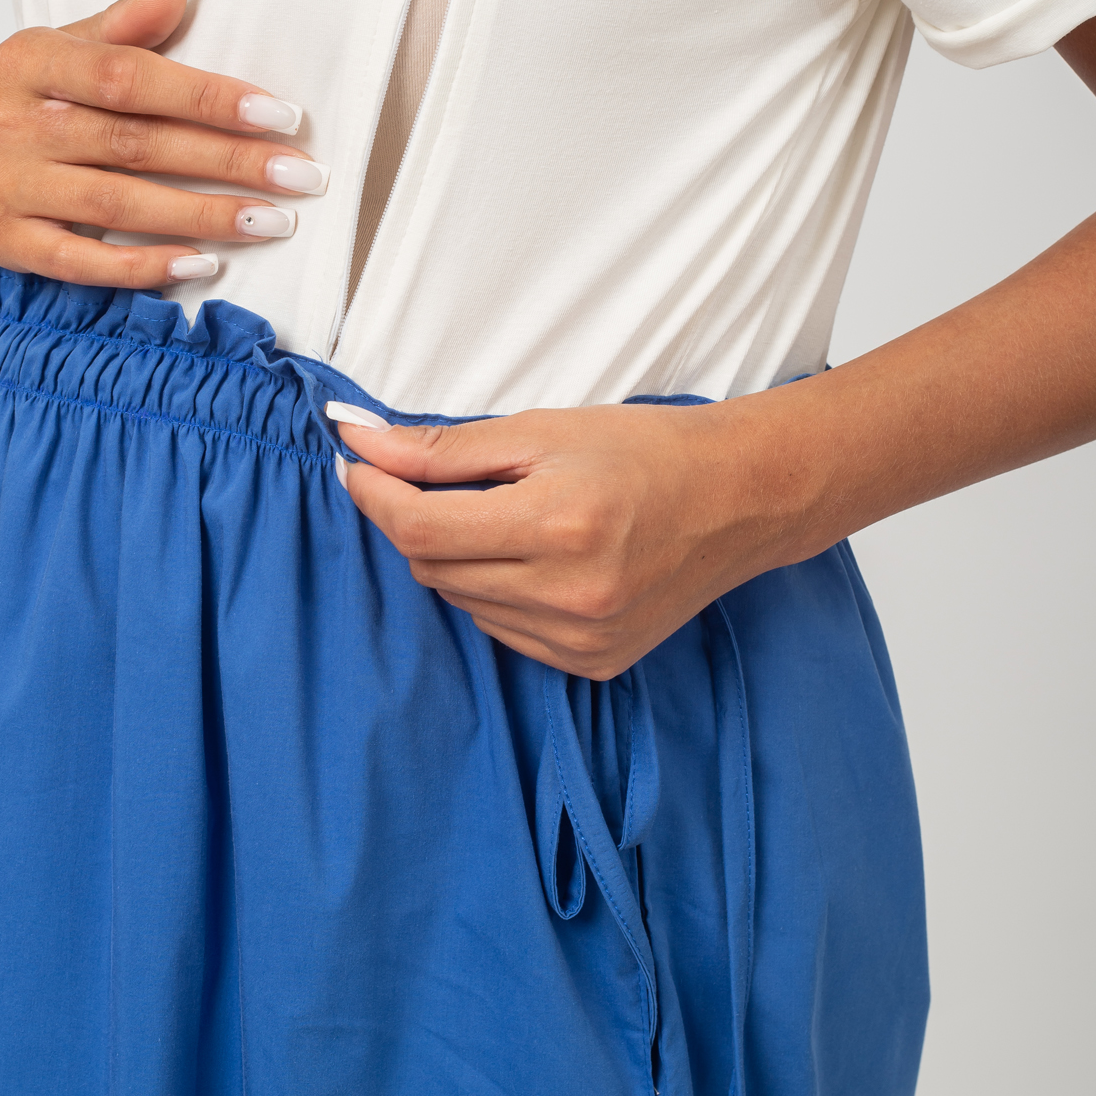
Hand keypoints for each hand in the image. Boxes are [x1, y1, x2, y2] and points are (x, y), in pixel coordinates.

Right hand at [0, 0, 327, 291]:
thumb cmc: (34, 104)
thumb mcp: (67, 51)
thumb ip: (124, 23)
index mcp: (29, 61)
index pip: (130, 77)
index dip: (207, 97)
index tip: (279, 115)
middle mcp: (10, 123)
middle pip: (136, 143)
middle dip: (228, 160)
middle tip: (300, 175)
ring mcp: (5, 186)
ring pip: (118, 203)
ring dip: (203, 215)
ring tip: (272, 221)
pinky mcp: (7, 242)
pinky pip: (82, 261)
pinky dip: (144, 265)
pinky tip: (202, 264)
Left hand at [335, 402, 800, 678]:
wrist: (739, 499)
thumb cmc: (644, 451)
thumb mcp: (542, 431)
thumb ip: (444, 448)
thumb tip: (361, 443)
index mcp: (559, 524)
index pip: (421, 528)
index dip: (374, 495)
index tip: (357, 465)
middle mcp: (570, 594)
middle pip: (434, 567)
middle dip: (418, 521)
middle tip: (437, 480)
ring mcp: (582, 639)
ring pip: (463, 602)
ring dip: (458, 559)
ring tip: (508, 515)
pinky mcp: (592, 664)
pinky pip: (502, 630)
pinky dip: (496, 592)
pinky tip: (537, 558)